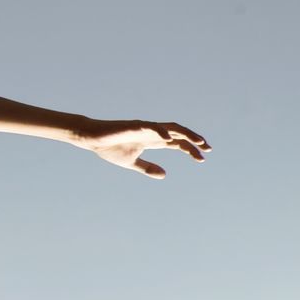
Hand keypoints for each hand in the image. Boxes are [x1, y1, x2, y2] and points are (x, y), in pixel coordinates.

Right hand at [74, 119, 210, 178]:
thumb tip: (164, 175)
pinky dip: (161, 130)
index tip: (203, 158)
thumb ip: (148, 168)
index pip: (177, 143)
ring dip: (185, 133)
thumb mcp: (132, 163)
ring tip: (198, 141)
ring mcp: (144, 128)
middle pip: (179, 134)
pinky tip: (170, 137)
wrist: (91, 139)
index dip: (190, 149)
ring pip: (170, 127)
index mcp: (153, 141)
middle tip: (208, 149)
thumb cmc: (109, 148)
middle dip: (194, 140)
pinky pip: (151, 126)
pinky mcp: (134, 125)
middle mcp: (152, 133)